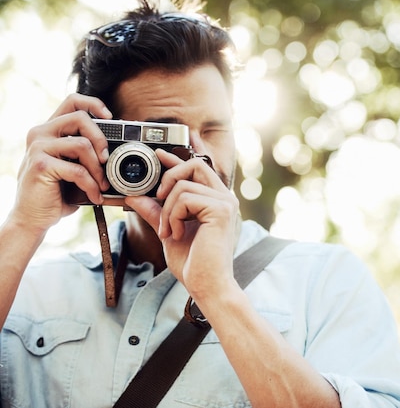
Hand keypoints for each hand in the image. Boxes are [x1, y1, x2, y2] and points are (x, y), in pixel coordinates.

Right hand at [8, 94, 110, 233]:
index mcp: (50, 130)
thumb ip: (90, 154)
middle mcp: (41, 133)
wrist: (33, 218)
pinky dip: (92, 185)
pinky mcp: (40, 165)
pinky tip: (95, 197)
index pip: (72, 101)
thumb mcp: (77, 168)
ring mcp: (38, 147)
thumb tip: (122, 151)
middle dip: (101, 139)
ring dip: (98, 168)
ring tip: (102, 185)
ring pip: (82, 144)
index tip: (110, 117)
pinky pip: (78, 170)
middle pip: (80, 118)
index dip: (94, 104)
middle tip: (106, 160)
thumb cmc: (58, 193)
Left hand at [125, 149, 239, 299]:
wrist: (206, 285)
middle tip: (158, 197)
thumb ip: (155, 211)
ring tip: (169, 231)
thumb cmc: (193, 263)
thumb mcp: (168, 231)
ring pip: (183, 186)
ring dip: (167, 210)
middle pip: (195, 164)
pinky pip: (186, 198)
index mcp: (215, 201)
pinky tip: (177, 234)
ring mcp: (225, 203)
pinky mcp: (221, 210)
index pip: (198, 168)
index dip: (177, 159)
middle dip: (170, 176)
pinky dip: (173, 216)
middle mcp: (224, 198)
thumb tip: (134, 196)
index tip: (159, 155)